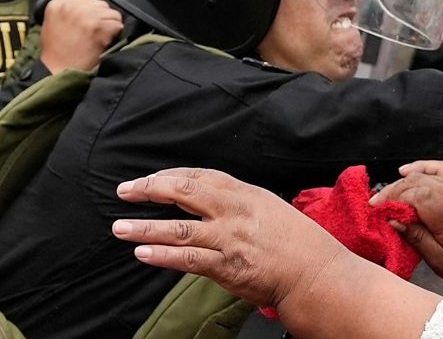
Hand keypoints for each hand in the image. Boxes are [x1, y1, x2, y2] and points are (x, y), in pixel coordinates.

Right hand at [39, 0, 123, 72]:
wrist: (59, 71)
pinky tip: (103, 42)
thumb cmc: (58, 51)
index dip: (91, 6)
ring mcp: (86, 14)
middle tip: (93, 32)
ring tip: (98, 38)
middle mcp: (72, 6)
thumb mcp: (55, 22)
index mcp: (58, 3)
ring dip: (110, 25)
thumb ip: (71, 8)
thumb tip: (91, 3)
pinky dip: (115, 34)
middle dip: (101, 16)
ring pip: (113, 13)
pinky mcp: (99, 26)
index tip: (89, 19)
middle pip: (101, 3)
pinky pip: (118, 24)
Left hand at [112, 168, 347, 310]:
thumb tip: (212, 201)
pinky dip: (163, 256)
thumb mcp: (271, 209)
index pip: (200, 176)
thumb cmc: (299, 244)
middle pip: (184, 192)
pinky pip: (189, 259)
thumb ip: (241, 203)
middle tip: (126, 191)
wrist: (316, 273)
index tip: (150, 179)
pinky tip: (143, 254)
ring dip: (145, 228)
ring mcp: (231, 239)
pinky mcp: (228, 267)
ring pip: (178, 229)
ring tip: (120, 228)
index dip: (170, 175)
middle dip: (150, 190)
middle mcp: (236, 212)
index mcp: (246, 194)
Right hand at [370, 161, 442, 287]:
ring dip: (405, 180)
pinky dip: (424, 167)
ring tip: (390, 191)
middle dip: (394, 190)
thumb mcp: (438, 260)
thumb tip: (395, 221)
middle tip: (380, 204)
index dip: (392, 199)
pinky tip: (410, 170)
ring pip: (427, 173)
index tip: (378, 209)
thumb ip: (415, 237)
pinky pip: (442, 169)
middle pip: (417, 181)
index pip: (413, 194)